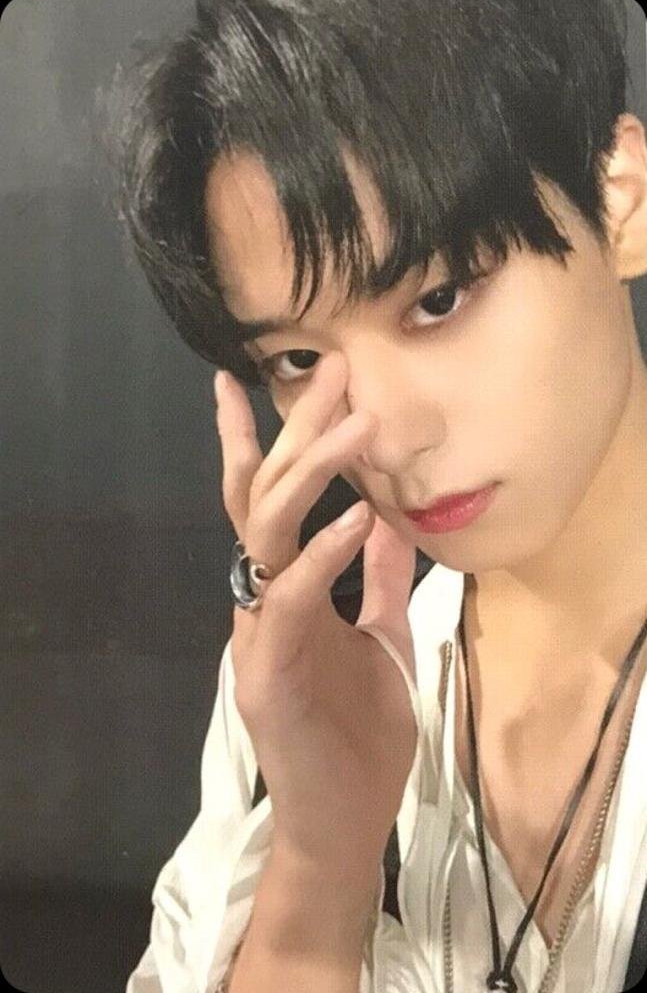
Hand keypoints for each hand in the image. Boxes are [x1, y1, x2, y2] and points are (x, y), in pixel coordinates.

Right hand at [215, 351, 417, 877]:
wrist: (344, 817)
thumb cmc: (359, 730)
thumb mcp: (381, 635)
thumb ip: (378, 578)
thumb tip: (386, 517)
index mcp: (286, 589)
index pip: (268, 500)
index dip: (266, 439)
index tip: (275, 381)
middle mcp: (261, 598)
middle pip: (263, 496)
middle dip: (295, 431)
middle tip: (334, 371)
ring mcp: (258, 632)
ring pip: (265, 534)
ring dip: (310, 475)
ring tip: (357, 426)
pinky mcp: (267, 672)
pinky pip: (291, 600)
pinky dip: (323, 556)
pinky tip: (358, 520)